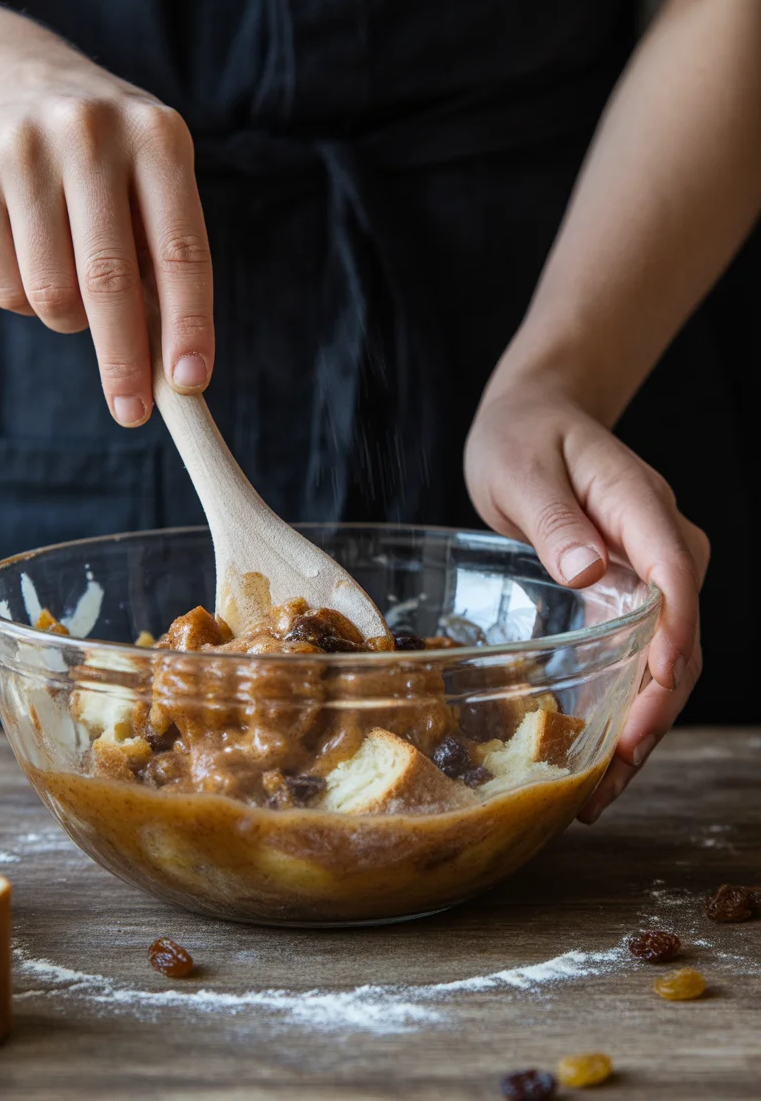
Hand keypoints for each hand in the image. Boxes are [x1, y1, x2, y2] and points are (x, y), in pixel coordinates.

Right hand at [0, 48, 212, 425]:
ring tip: (78, 288)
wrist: (16, 90)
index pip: (181, 254)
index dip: (187, 326)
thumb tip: (174, 370)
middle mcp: (89, 134)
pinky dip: (28, 303)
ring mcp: (21, 150)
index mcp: (157, 138)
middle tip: (134, 412)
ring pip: (51, 293)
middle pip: (108, 280)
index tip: (189, 384)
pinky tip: (34, 260)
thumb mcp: (156, 189)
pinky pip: (7, 289)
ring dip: (72, 321)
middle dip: (124, 360)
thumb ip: (166, 267)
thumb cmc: (110, 168)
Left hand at [464, 388, 708, 821]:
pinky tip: (600, 751)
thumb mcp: (522, 468)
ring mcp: (652, 569)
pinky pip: (641, 651)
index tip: (655, 692)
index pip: (674, 575)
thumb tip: (590, 573)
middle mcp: (661, 542)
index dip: (671, 638)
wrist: (536, 415)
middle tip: (616, 770)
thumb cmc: (524, 436)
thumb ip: (555, 518)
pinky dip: (627, 702)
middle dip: (657, 704)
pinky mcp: (632, 591)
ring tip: (605, 788)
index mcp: (639, 504)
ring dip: (645, 720)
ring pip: (668, 654)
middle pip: (680, 631)